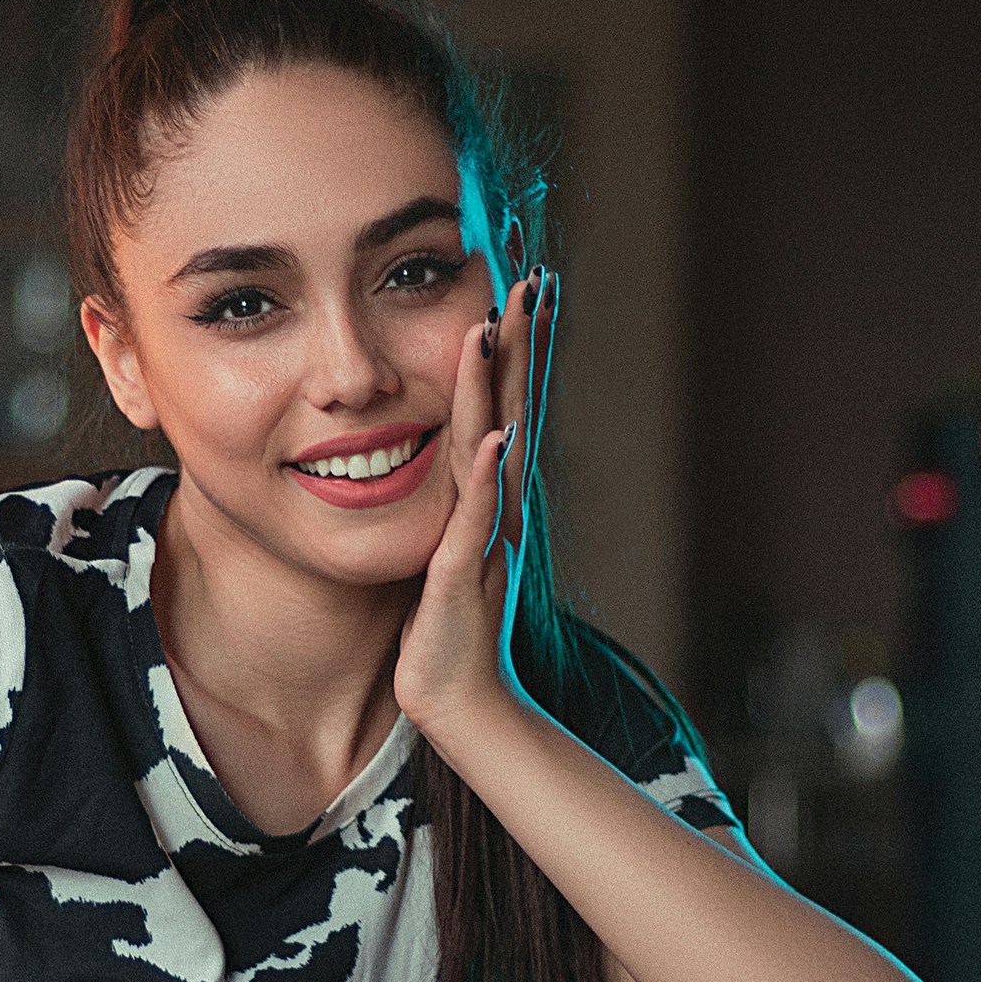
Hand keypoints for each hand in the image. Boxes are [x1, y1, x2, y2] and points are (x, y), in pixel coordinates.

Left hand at [394, 267, 555, 737]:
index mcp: (489, 498)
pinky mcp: (465, 574)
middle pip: (513, 411)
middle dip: (521, 347)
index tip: (523, 289)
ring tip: (497, 328)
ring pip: (493, 448)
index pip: (505, 409)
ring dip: (496, 390)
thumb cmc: (445, 633)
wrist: (459, 702)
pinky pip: (477, 517)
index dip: (514, 353)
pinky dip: (487, 478)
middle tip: (534, 279)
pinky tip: (495, 439)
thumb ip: (453, 507)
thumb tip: (456, 464)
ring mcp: (486, 537)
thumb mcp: (445, 554)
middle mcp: (498, 509)